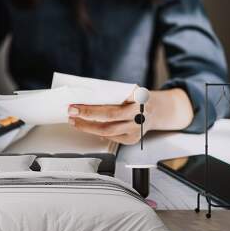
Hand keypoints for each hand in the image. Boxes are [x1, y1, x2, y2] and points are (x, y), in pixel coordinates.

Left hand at [68, 88, 193, 144]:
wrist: (158, 111)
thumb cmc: (138, 98)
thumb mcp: (129, 91)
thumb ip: (112, 94)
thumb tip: (86, 97)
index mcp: (139, 99)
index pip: (111, 105)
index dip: (91, 108)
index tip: (76, 105)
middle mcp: (139, 116)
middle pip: (108, 119)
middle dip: (86, 117)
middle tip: (71, 112)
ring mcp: (136, 130)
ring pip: (107, 131)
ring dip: (87, 127)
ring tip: (75, 121)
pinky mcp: (132, 140)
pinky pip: (111, 137)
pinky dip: (97, 132)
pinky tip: (87, 127)